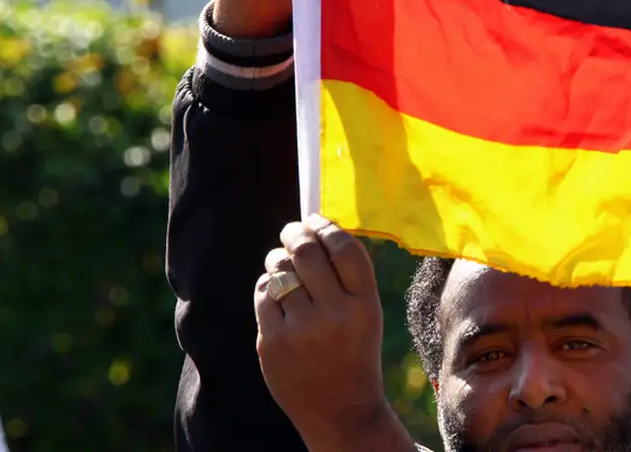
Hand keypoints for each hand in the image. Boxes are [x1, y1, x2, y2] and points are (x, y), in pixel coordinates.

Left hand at [253, 215, 406, 449]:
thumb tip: (314, 230)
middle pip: (307, 251)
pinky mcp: (272, 341)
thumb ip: (346, 278)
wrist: (340, 410)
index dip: (327, 226)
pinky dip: (267, 287)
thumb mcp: (366, 315)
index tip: (316, 220)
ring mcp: (301, 329)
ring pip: (280, 270)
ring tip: (282, 262)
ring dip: (278, 259)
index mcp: (365, 305)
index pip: (345, 248)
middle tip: (292, 230)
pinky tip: (276, 294)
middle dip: (295, 232)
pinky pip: (263, 294)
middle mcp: (335, 314)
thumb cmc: (353, 352)